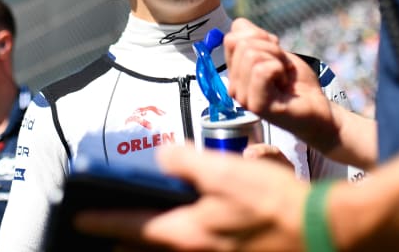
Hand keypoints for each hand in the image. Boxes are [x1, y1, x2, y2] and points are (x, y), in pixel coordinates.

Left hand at [74, 145, 307, 250]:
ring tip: (137, 236)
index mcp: (185, 233)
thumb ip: (187, 161)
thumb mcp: (227, 171)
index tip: (80, 219)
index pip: (129, 227)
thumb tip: (162, 156)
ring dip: (147, 247)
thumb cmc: (273, 203)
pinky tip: (186, 234)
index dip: (101, 222)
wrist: (319, 233)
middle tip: (106, 232)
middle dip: (121, 242)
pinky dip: (176, 247)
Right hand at [224, 18, 338, 151]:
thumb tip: (238, 24)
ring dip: (277, 60)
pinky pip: (262, 70)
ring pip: (252, 55)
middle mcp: (234, 85)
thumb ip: (255, 38)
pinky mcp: (257, 105)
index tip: (275, 54)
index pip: (232, 37)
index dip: (259, 37)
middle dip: (270, 48)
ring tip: (284, 76)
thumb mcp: (276, 53)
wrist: (318, 108)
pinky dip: (279, 70)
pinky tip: (284, 84)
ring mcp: (244, 97)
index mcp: (235, 72)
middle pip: (241, 44)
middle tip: (282, 67)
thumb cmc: (297, 84)